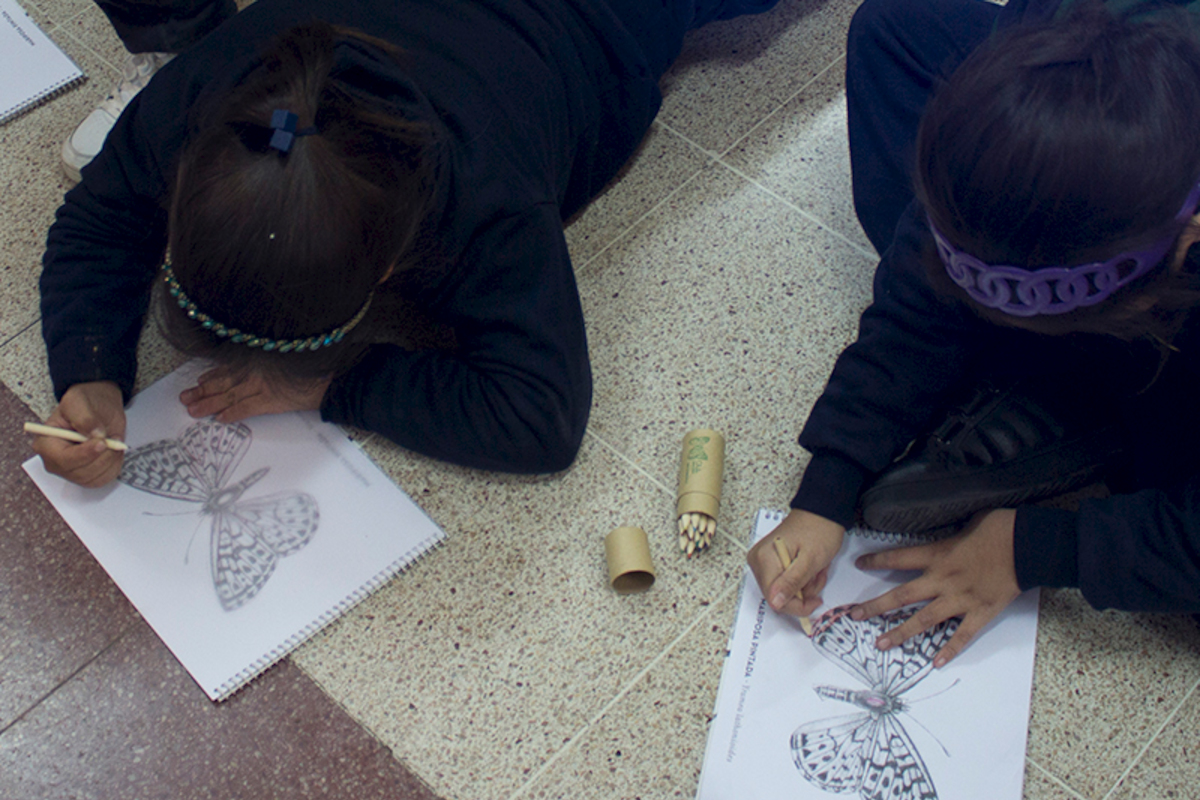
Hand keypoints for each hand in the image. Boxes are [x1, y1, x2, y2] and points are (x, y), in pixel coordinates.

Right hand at [32, 381, 125, 486]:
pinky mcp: (88, 475)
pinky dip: (114, 465)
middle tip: (112, 440)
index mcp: (46, 444)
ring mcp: (71, 471)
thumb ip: (84, 417)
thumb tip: (94, 434)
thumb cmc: (83, 404)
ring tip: (112, 441)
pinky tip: (113, 451)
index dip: (84, 454)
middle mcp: (55, 462)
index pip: (63, 459)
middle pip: (80, 473)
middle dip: (101, 457)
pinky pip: (104, 478)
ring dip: (110, 460)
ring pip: (93, 478)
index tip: (102, 442)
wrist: (97, 408)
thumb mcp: (79, 401)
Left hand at [180, 368, 329, 422]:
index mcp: (258, 358)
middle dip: (202, 390)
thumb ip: (266, 363)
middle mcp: (256, 369)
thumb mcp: (284, 359)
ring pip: (229, 394)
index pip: (229, 368)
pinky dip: (232, 413)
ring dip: (209, 403)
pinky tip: (220, 419)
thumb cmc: (309, 369)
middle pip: (223, 381)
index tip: (197, 382)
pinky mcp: (271, 400)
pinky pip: (246, 408)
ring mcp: (263, 384)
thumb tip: (249, 373)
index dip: (211, 375)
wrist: (330, 379)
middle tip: (184, 398)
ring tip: (193, 410)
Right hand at [747, 509, 844, 616]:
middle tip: (817, 577)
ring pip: (783, 591)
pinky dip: (800, 580)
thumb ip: (792, 582)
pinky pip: (784, 582)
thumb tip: (776, 602)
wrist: (822, 512)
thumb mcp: (810, 559)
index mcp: (764, 559)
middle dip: (802, 593)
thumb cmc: (819, 530)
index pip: (774, 599)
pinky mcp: (770, 561)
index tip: (815, 600)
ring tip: (816, 570)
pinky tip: (809, 568)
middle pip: (777, 596)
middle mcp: (758, 561)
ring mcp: (763, 561)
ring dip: (804, 586)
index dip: (796, 605)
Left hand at [851, 508, 1019, 666]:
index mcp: (937, 554)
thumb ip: (951, 532)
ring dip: (901, 633)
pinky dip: (950, 650)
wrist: (1028, 545)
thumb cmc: (1000, 527)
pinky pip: (962, 635)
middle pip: (901, 596)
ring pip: (923, 620)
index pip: (898, 558)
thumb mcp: (967, 521)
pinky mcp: (980, 612)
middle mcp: (942, 579)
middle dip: (875, 606)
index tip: (859, 564)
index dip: (876, 561)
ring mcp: (960, 599)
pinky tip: (936, 663)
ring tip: (881, 644)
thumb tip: (945, 530)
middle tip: (854, 615)